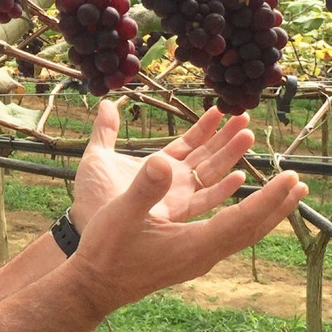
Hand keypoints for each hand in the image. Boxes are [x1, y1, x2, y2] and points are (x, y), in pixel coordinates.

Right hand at [68, 154, 307, 311]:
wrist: (95, 287)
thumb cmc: (107, 252)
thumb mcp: (122, 215)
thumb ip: (145, 189)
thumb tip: (163, 161)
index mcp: (194, 245)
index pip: (242, 220)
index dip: (269, 199)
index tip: (290, 178)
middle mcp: (203, 255)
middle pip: (251, 229)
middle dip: (277, 206)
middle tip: (299, 183)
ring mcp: (197, 258)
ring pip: (241, 233)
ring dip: (264, 211)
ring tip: (282, 194)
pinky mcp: (188, 256)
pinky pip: (226, 233)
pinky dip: (242, 216)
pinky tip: (239, 205)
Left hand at [71, 101, 257, 228]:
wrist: (84, 228)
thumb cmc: (90, 197)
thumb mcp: (96, 158)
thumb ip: (105, 131)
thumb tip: (105, 103)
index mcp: (156, 168)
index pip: (187, 144)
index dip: (204, 127)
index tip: (221, 109)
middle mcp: (171, 183)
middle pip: (205, 157)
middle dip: (225, 137)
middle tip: (245, 115)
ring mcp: (175, 199)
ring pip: (209, 174)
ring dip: (228, 155)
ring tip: (248, 134)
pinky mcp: (174, 214)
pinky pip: (203, 200)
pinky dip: (221, 189)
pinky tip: (239, 176)